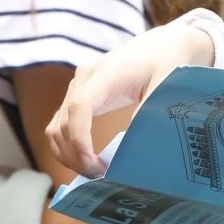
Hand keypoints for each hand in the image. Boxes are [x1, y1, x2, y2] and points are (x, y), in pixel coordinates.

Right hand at [46, 13, 223, 176]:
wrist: (159, 46)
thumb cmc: (166, 62)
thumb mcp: (167, 82)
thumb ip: (150, 108)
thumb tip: (132, 143)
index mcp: (106, 72)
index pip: (80, 107)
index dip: (79, 139)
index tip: (91, 164)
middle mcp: (84, 77)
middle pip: (63, 122)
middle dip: (75, 155)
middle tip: (98, 177)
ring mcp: (77, 86)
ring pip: (56, 127)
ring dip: (67, 154)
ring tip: (93, 173)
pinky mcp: (77, 96)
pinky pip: (60, 125)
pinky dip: (66, 147)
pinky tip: (86, 161)